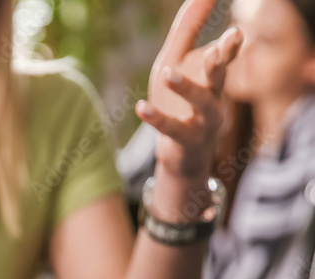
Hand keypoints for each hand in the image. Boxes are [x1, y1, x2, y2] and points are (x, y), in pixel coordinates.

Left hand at [136, 0, 241, 189]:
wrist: (179, 151)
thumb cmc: (178, 99)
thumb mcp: (177, 59)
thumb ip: (188, 29)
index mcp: (213, 75)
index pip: (226, 54)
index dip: (230, 43)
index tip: (235, 32)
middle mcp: (214, 96)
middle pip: (221, 76)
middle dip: (222, 61)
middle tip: (222, 46)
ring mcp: (201, 120)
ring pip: (202, 103)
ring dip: (186, 88)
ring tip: (167, 73)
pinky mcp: (184, 139)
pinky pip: (171, 128)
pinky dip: (156, 118)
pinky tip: (141, 107)